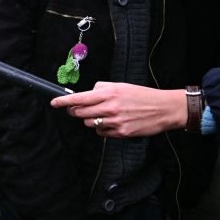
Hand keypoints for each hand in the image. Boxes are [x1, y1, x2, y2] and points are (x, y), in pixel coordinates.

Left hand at [51, 82, 186, 137]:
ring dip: (90, 120)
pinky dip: (102, 128)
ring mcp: (115, 122)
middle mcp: (110, 108)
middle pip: (80, 113)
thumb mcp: (121, 86)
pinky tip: (112, 122)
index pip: (79, 98)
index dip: (63, 101)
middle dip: (75, 111)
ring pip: (88, 123)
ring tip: (102, 114)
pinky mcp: (121, 133)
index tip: (54, 103)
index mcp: (109, 93)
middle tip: (77, 109)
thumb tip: (86, 94)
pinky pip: (101, 132)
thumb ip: (101, 88)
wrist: (164, 109)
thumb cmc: (142, 95)